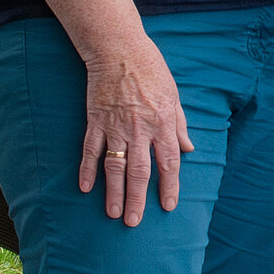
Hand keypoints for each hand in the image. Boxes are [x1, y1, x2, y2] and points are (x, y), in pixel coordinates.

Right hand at [78, 39, 193, 225]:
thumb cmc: (152, 71)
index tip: (167, 206)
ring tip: (112, 213)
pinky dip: (87, 170)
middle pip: (140, 172)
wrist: (120, 51)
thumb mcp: (174, 96)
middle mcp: (141, 129)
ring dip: (113, 192)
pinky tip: (85, 188)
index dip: (169, 186)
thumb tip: (189, 149)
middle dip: (137, 199)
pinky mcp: (95, 121)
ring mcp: (116, 126)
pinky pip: (90, 151)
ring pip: (115, 167)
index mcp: (163, 123)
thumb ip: (180, 126)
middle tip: (133, 222)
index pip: (169, 162)